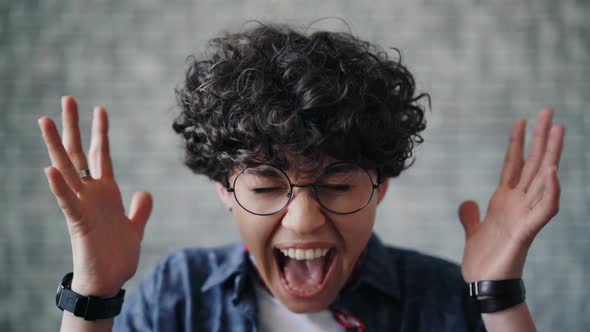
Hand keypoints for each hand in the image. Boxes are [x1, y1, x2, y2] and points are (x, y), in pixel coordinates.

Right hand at [39, 96, 152, 296]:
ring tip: (45, 120)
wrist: (110, 281)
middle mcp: (92, 193)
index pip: (100, 154)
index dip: (100, 131)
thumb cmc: (117, 256)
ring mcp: (83, 205)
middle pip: (78, 153)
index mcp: (106, 192)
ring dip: (55, 145)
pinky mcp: (78, 222)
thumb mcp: (135, 227)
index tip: (99, 107)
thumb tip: (145, 192)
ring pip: (66, 169)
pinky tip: (49, 168)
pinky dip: (59, 186)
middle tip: (67, 99)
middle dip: (73, 126)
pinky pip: (67, 201)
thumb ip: (140, 209)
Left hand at [458, 108, 564, 281]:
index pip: (513, 164)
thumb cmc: (483, 259)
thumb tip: (467, 202)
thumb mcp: (473, 229)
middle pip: (534, 164)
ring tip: (558, 130)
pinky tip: (553, 173)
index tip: (521, 119)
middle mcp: (518, 202)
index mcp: (504, 199)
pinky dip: (550, 192)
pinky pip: (544, 209)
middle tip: (548, 111)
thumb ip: (470, 215)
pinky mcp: (526, 231)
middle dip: (541, 137)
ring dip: (552, 155)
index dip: (517, 142)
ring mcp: (524, 215)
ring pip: (543, 179)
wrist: (484, 283)